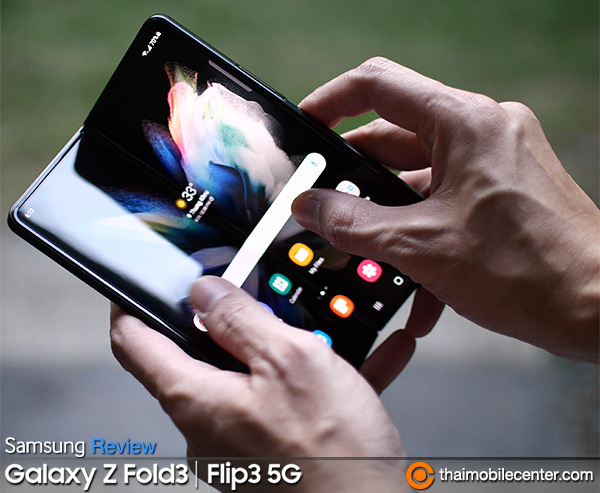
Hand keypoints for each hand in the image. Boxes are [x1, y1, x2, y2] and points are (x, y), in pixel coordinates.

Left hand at [110, 276, 406, 491]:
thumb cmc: (330, 451)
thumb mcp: (288, 360)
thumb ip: (239, 319)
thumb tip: (205, 292)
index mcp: (195, 398)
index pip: (134, 343)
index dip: (131, 306)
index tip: (140, 286)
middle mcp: (204, 426)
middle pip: (193, 357)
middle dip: (225, 325)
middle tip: (258, 302)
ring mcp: (234, 443)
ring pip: (241, 378)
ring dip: (275, 351)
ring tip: (319, 337)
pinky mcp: (263, 453)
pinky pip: (276, 403)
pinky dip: (306, 382)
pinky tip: (353, 366)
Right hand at [293, 57, 598, 362]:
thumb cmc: (529, 270)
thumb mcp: (421, 246)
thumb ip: (353, 222)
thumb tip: (309, 206)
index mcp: (464, 123)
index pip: (378, 85)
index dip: (331, 101)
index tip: (305, 126)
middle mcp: (481, 131)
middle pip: (394, 140)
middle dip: (354, 181)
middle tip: (322, 210)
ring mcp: (493, 161)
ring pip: (416, 178)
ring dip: (385, 217)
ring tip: (361, 255)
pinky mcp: (501, 189)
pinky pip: (442, 200)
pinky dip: (419, 231)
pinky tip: (409, 278)